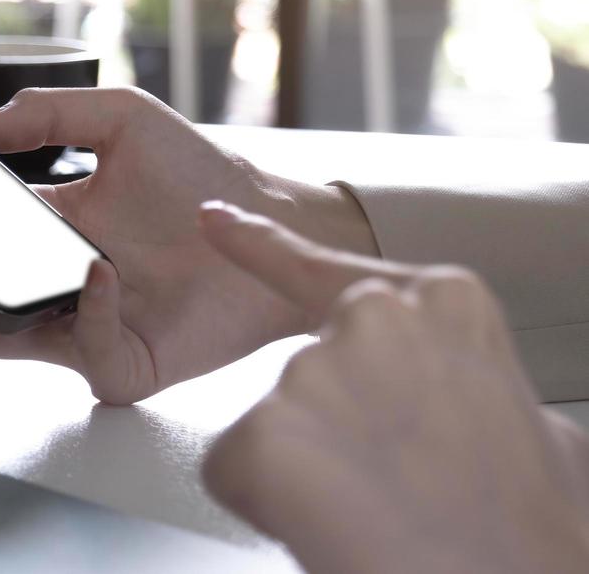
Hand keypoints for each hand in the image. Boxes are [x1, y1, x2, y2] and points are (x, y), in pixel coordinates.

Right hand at [0, 86, 376, 403]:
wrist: (278, 225)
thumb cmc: (205, 177)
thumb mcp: (122, 118)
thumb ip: (50, 112)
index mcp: (42, 227)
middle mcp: (52, 282)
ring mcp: (82, 328)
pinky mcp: (120, 365)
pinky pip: (80, 354)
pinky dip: (84, 315)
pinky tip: (98, 275)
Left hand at [199, 203, 588, 573]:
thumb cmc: (530, 529)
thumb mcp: (536, 429)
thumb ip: (472, 383)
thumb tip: (460, 395)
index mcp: (445, 302)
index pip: (326, 268)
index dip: (262, 249)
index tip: (215, 222)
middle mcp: (371, 318)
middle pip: (310, 372)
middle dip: (332, 429)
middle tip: (394, 486)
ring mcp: (313, 370)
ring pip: (275, 425)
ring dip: (310, 475)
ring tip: (382, 514)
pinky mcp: (262, 432)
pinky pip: (235, 470)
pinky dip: (269, 506)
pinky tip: (331, 526)